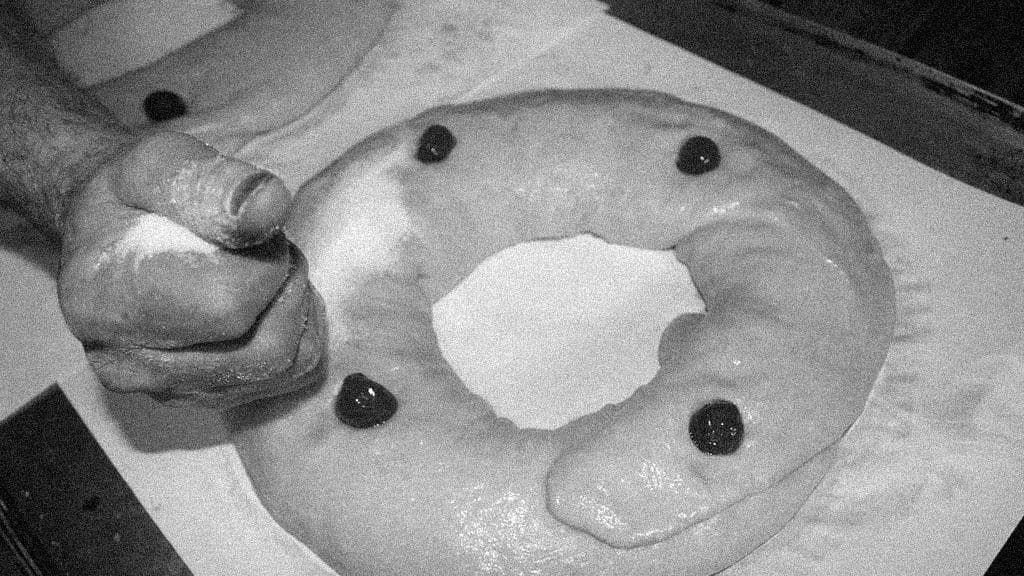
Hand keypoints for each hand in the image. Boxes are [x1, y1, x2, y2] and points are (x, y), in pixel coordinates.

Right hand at [57, 132, 326, 408]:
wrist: (113, 235)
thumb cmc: (134, 197)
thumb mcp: (160, 163)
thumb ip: (210, 182)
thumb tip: (270, 206)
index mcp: (102, 303)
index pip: (226, 305)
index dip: (261, 259)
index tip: (244, 226)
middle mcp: (128, 365)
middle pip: (262, 345)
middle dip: (284, 281)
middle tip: (262, 240)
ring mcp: (170, 391)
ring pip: (284, 364)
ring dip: (296, 303)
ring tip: (263, 262)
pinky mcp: (209, 399)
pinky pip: (292, 373)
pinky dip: (302, 328)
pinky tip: (272, 294)